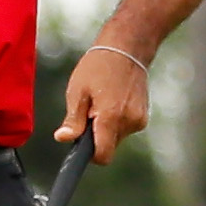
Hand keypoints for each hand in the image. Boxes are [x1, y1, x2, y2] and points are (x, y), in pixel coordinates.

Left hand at [56, 45, 150, 162]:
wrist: (127, 49)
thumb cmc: (98, 67)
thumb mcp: (77, 92)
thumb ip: (73, 120)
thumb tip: (63, 139)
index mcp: (111, 118)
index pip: (103, 156)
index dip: (89, 156)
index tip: (80, 144)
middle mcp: (129, 122)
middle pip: (108, 147)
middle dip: (96, 136)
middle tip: (89, 111)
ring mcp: (139, 120)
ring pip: (116, 138)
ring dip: (106, 128)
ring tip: (101, 101)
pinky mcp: (143, 117)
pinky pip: (124, 129)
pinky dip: (116, 121)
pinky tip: (112, 100)